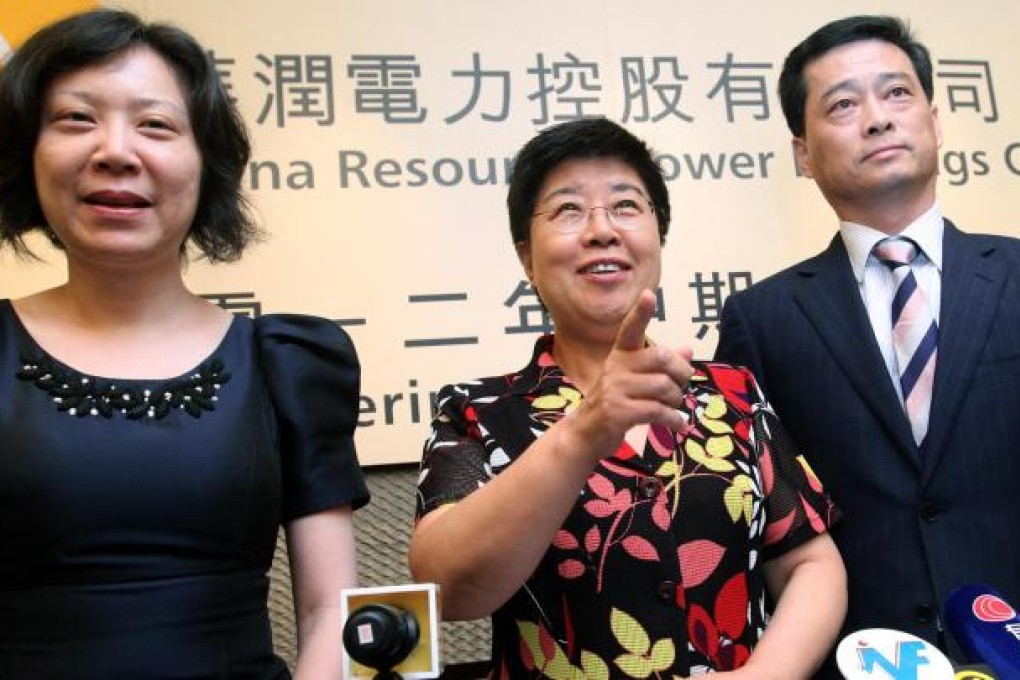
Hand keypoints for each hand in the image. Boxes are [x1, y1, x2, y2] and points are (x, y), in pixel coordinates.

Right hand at [567, 290, 694, 460]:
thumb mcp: (636, 380)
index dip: (640, 312)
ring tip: (675, 409)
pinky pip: (658, 411)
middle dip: (682, 373)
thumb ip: (661, 366)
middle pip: (662, 357)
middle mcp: (615, 367)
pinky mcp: (617, 412)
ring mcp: (614, 389)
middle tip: (682, 387)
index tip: (648, 295)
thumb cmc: (615, 403)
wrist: (586, 433)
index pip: (631, 329)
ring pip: (663, 387)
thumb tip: (688, 349)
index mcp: (620, 355)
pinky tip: (678, 425)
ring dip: (677, 401)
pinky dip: (674, 420)